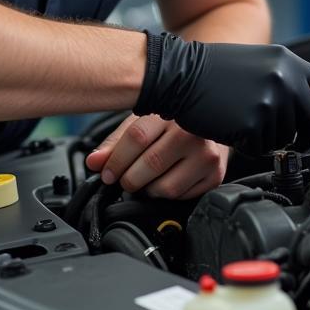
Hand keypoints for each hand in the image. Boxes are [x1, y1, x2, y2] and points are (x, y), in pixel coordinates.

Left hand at [84, 114, 228, 197]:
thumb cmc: (174, 123)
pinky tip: (167, 179)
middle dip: (129, 178)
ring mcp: (207, 154)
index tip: (107, 174)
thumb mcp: (143, 123)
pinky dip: (167, 195)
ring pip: (166, 187)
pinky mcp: (216, 175)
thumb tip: (93, 163)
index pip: (137, 138)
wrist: (214, 125)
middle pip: (150, 164)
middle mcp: (193, 131)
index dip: (116, 160)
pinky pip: (182, 197)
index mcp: (171, 112)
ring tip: (148, 179)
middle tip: (126, 179)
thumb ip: (116, 143)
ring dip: (148, 190)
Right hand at [134, 32, 309, 155]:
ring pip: (286, 137)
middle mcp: (285, 81)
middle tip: (296, 143)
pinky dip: (251, 145)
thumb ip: (286, 80)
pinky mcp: (253, 125)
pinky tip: (235, 129)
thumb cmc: (213, 70)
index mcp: (288, 63)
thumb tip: (306, 108)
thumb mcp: (259, 62)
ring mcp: (270, 103)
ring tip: (247, 123)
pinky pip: (262, 147)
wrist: (181, 74)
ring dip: (271, 139)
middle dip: (306, 137)